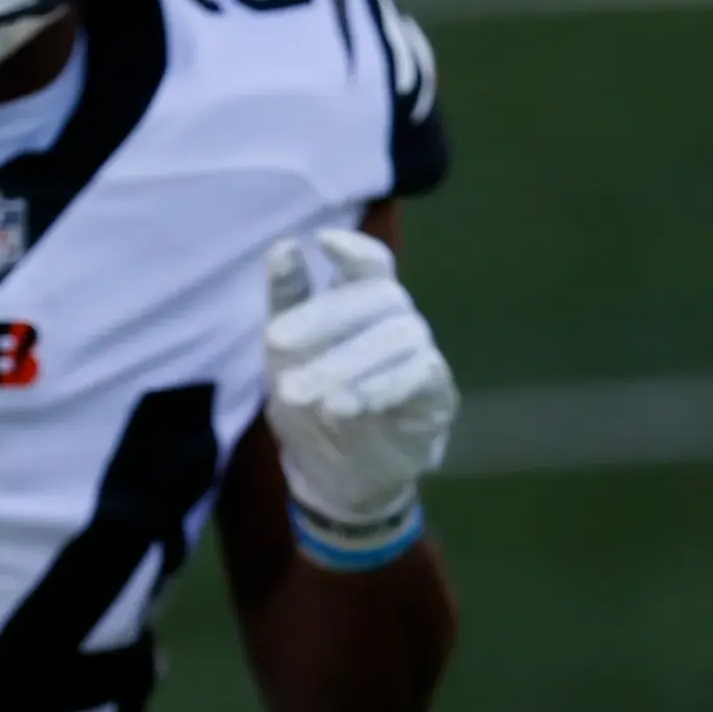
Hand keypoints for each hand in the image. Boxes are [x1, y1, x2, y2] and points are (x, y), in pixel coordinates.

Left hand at [264, 227, 456, 553]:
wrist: (334, 472)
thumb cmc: (311, 400)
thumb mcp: (284, 354)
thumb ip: (286, 301)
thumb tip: (284, 247)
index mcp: (363, 305)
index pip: (372, 264)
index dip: (354, 249)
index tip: (322, 240)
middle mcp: (398, 321)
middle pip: (380, 296)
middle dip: (324, 316)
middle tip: (275, 344)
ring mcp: (423, 354)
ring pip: (397, 337)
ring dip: (343, 363)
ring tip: (298, 393)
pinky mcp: (437, 393)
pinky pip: (418, 376)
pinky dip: (376, 389)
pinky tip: (340, 407)